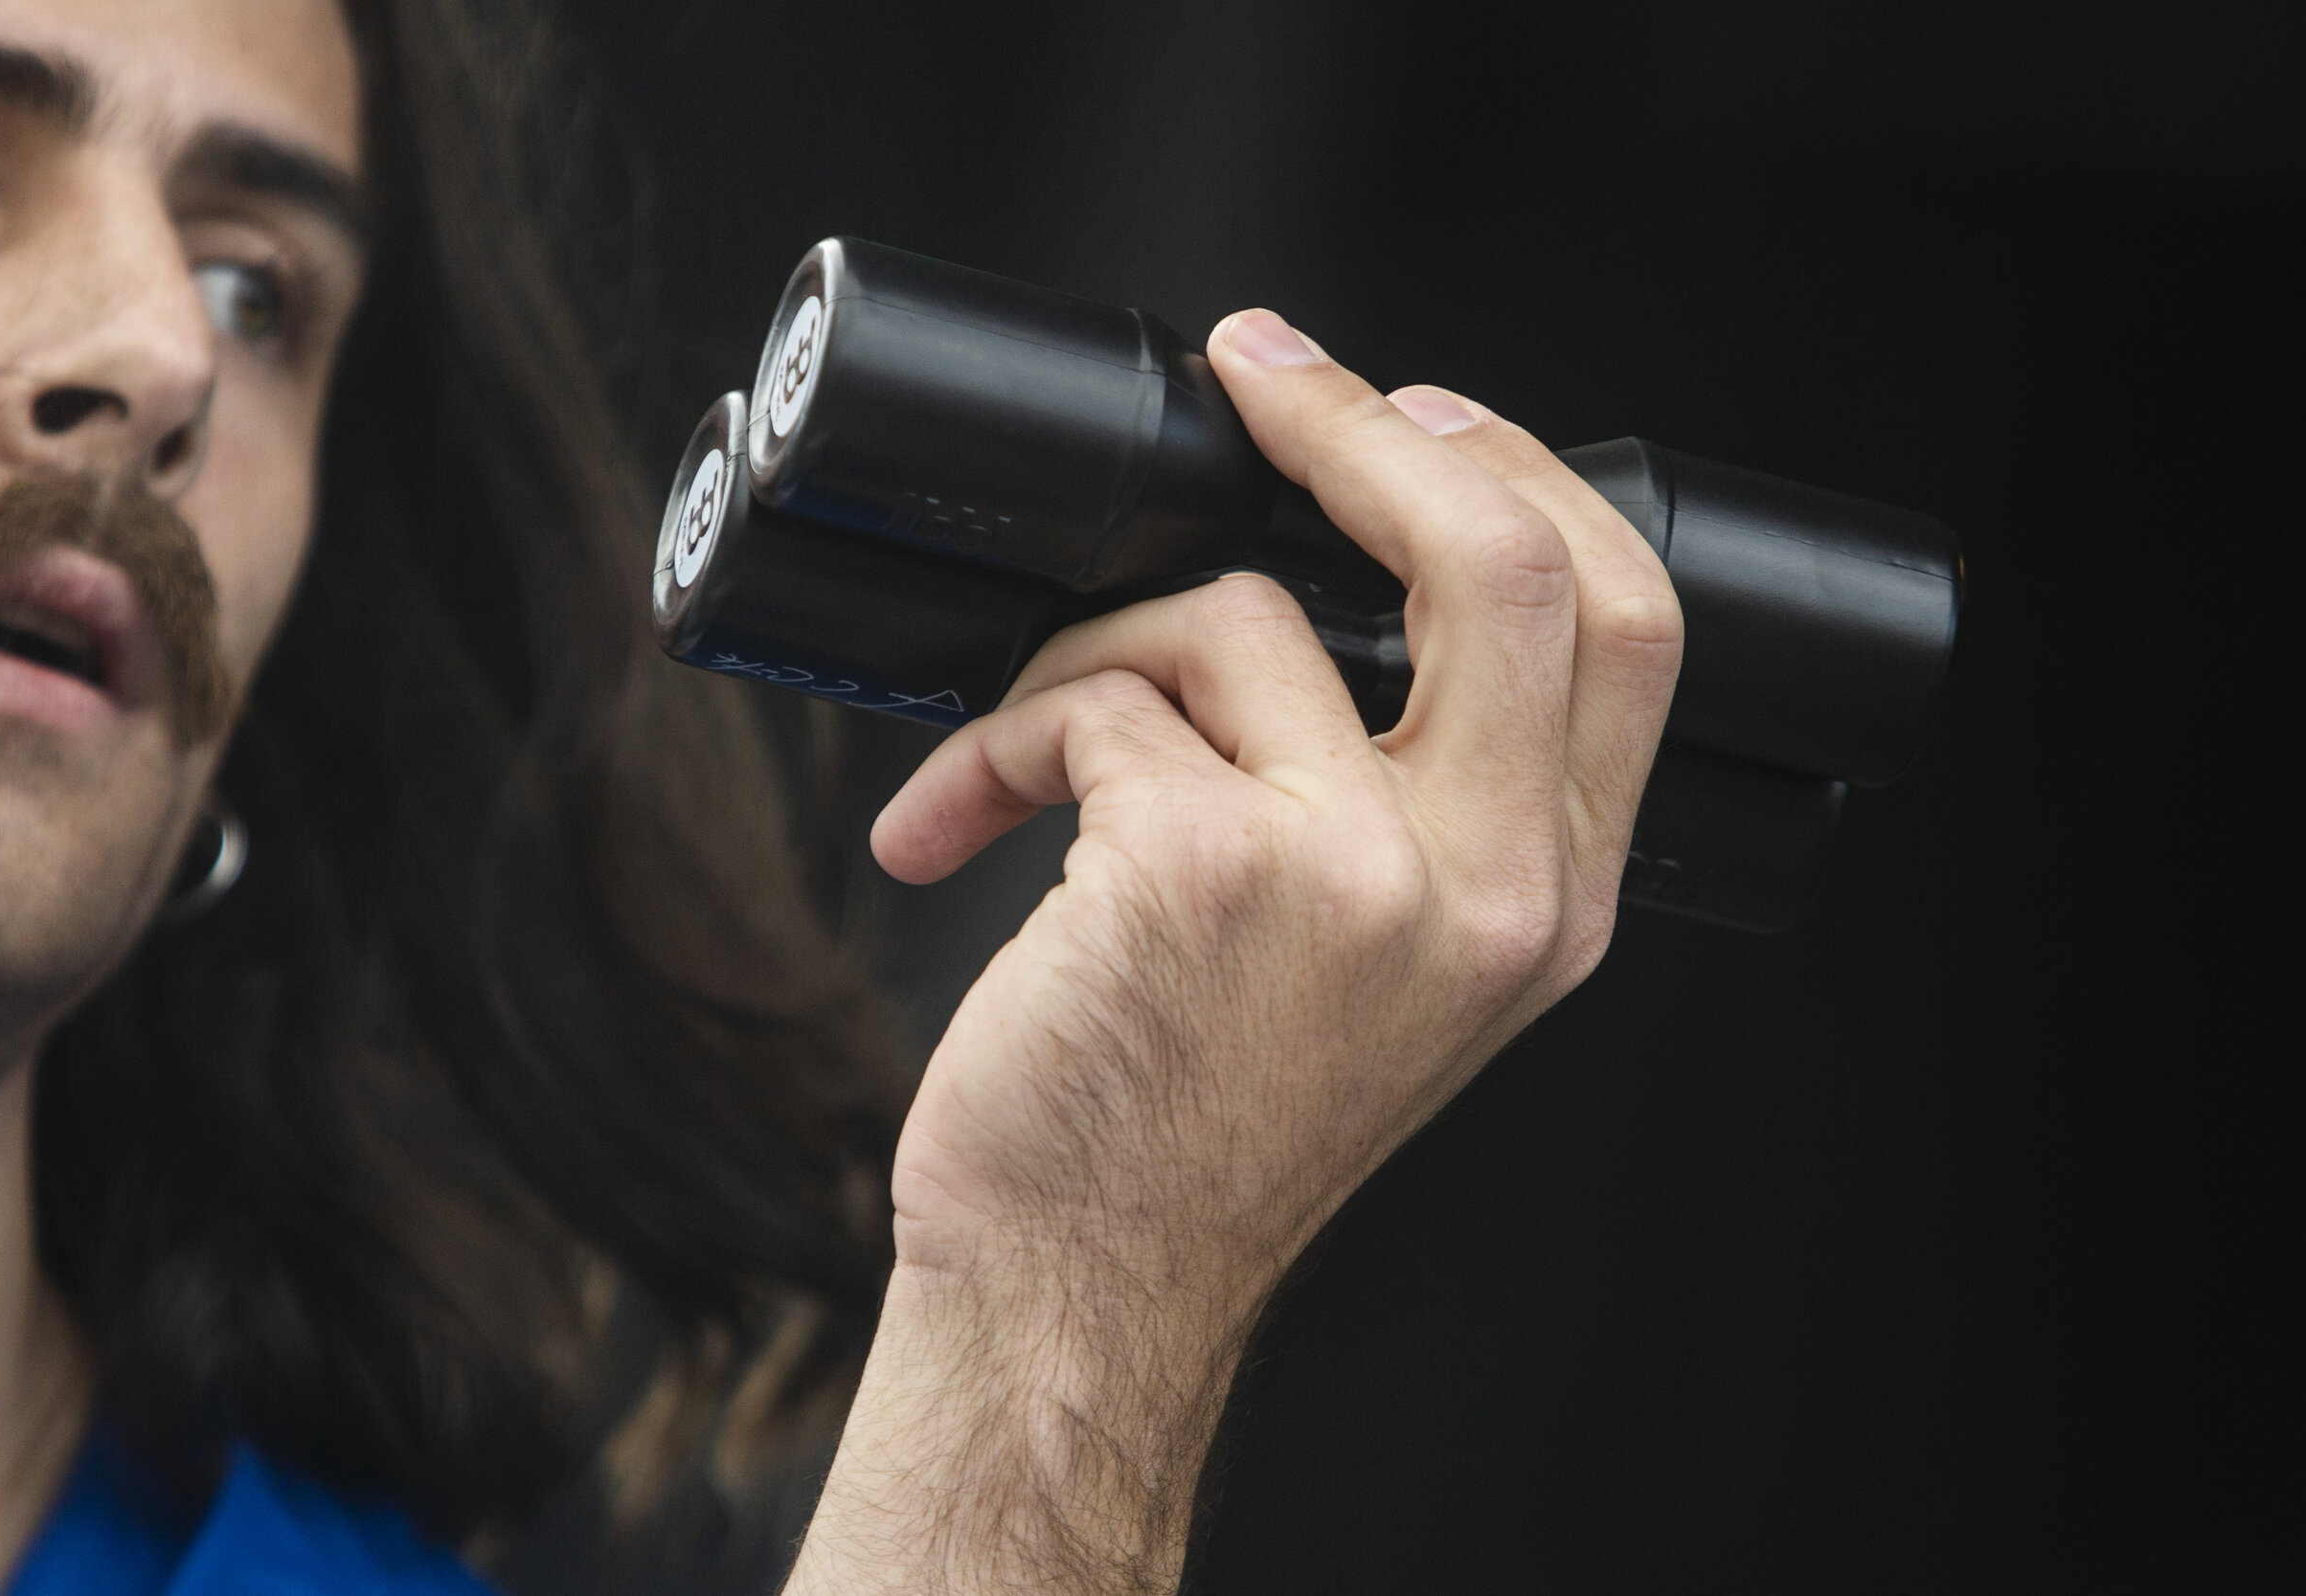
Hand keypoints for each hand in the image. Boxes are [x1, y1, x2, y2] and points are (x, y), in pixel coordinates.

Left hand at [786, 310, 1681, 1594]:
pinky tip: (944, 825)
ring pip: (1234, 617)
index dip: (1520, 477)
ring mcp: (1362, 879)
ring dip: (1092, 654)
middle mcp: (1492, 892)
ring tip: (1020, 756)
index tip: (1409, 412)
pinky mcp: (1205, 868)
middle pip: (1508, 557)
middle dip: (1363, 425)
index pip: (1625, 626)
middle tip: (1258, 375)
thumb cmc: (1199, 1130)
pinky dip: (997, 742)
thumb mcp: (1378, 970)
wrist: (1085, 1293)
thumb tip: (1318, 594)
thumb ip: (1408, 798)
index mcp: (1551, 904)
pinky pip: (1095, 700)